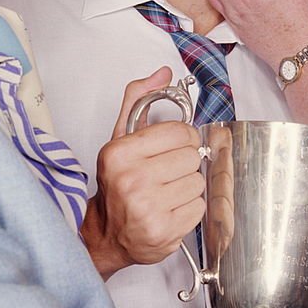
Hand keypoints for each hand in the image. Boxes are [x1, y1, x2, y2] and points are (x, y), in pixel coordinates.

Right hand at [81, 68, 204, 278]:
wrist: (107, 234)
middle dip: (184, 163)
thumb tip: (163, 73)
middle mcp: (132, 181)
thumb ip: (139, 101)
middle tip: (166, 172)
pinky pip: (200, 208)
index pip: (180, 132)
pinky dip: (189, 208)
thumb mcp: (121, 138)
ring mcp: (148, 209)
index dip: (182, 138)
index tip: (171, 146)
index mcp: (120, 154)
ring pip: (198, 182)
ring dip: (187, 186)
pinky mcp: (164, 232)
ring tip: (166, 192)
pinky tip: (170, 209)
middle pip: (192, 156)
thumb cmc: (116, 185)